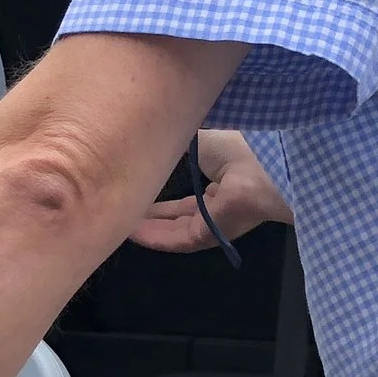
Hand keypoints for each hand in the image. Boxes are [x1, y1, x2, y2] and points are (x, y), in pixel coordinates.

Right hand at [130, 131, 289, 252]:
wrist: (259, 165)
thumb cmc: (236, 145)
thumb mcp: (199, 138)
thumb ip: (178, 145)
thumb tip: (155, 140)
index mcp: (223, 181)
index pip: (188, 195)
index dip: (163, 195)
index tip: (139, 189)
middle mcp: (218, 205)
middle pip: (178, 215)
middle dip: (151, 214)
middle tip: (123, 208)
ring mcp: (214, 223)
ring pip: (173, 229)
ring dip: (147, 227)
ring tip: (118, 223)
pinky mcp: (208, 235)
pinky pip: (174, 239)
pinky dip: (152, 236)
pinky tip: (129, 231)